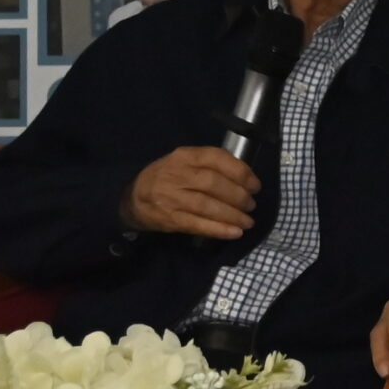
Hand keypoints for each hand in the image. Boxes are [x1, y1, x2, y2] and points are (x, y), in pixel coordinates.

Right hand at [117, 146, 258, 238]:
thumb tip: (245, 178)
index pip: (216, 158)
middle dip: (239, 196)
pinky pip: (198, 225)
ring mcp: (172, 197)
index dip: (241, 172)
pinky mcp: (170, 219)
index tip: (255, 185)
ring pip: (208, 206)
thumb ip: (209, 165)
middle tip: (251, 205)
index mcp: (184, 156)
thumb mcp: (184, 162)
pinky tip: (234, 232)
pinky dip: (219, 229)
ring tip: (248, 221)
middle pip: (214, 184)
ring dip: (233, 215)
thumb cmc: (167, 178)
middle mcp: (177, 174)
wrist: (133, 197)